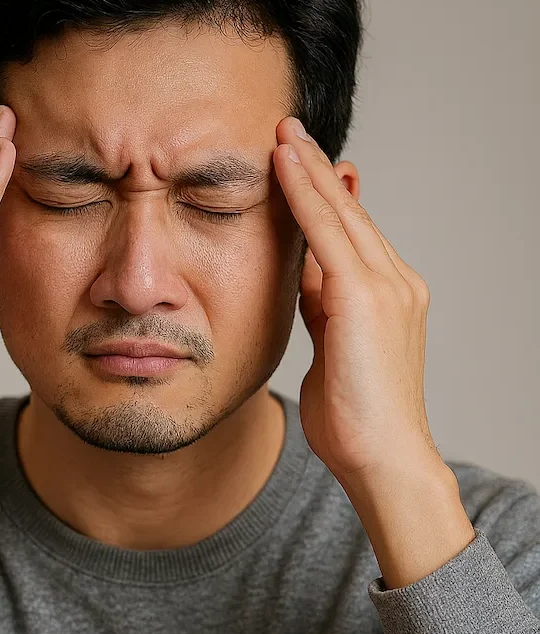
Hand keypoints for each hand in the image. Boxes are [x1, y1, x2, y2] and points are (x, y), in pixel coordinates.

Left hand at [273, 117, 439, 487]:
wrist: (381, 458)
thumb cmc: (354, 415)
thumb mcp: (332, 349)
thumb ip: (323, 308)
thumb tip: (303, 275)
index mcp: (384, 297)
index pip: (349, 235)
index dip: (324, 198)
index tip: (301, 166)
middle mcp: (394, 282)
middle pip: (349, 214)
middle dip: (318, 170)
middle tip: (290, 131)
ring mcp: (387, 286)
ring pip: (341, 213)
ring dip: (310, 170)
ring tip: (283, 133)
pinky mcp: (366, 296)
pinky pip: (328, 232)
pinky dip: (306, 195)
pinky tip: (284, 164)